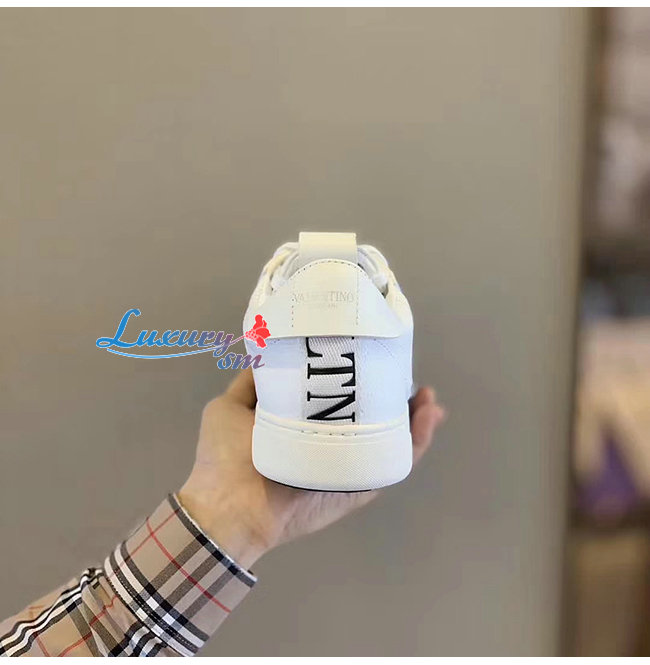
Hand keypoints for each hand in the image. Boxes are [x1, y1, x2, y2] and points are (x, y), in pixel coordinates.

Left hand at [179, 369, 445, 567]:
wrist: (229, 506)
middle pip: (372, 418)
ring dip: (415, 417)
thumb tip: (272, 354)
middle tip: (408, 375)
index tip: (373, 356)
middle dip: (395, 398)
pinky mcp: (361, 486)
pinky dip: (417, 442)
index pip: (341, 400)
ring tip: (428, 396)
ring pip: (390, 439)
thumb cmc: (225, 456)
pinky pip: (396, 464)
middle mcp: (331, 446)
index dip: (359, 380)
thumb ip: (251, 384)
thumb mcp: (229, 407)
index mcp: (305, 427)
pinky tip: (430, 416)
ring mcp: (348, 467)